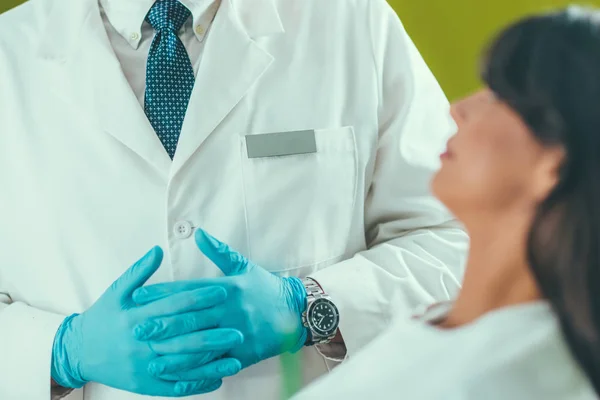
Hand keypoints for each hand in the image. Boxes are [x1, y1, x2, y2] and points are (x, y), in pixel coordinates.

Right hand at [51, 246, 244, 396]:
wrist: (78, 351)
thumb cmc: (102, 317)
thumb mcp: (116, 291)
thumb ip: (139, 271)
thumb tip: (158, 250)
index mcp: (136, 316)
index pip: (173, 305)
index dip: (198, 297)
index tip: (222, 291)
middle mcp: (141, 342)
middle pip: (182, 338)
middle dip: (212, 334)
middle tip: (239, 329)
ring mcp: (143, 366)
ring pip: (181, 366)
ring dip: (210, 364)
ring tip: (236, 360)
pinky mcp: (144, 385)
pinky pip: (173, 387)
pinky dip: (195, 385)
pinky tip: (217, 380)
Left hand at [133, 230, 307, 367]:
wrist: (295, 312)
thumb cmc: (266, 288)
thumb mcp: (244, 266)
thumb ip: (218, 251)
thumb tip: (198, 232)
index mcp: (227, 288)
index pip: (190, 290)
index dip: (164, 293)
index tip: (141, 296)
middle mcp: (231, 310)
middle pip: (192, 317)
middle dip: (163, 323)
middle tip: (138, 327)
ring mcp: (237, 333)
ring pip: (202, 342)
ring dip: (175, 349)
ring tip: (151, 353)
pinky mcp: (243, 352)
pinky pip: (217, 361)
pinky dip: (197, 368)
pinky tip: (180, 371)